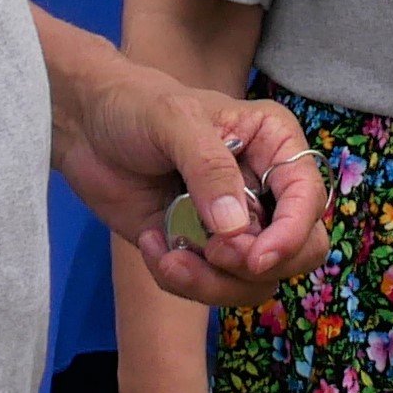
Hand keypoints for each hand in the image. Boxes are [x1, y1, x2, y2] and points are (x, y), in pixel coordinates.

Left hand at [55, 53, 328, 308]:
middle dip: (255, 264)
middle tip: (210, 250)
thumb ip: (208, 168)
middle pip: (298, 252)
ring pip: (256, 281)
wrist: (84, 125)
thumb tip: (235, 228)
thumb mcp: (173, 120)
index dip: (292, 235)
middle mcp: (265, 187)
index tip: (254, 257)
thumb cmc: (135, 105)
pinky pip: (212, 287)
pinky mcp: (201, 250)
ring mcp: (234, 224)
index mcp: (274, 144)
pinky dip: (182, 280)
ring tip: (169, 255)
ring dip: (213, 282)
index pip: (308, 200)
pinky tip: (151, 244)